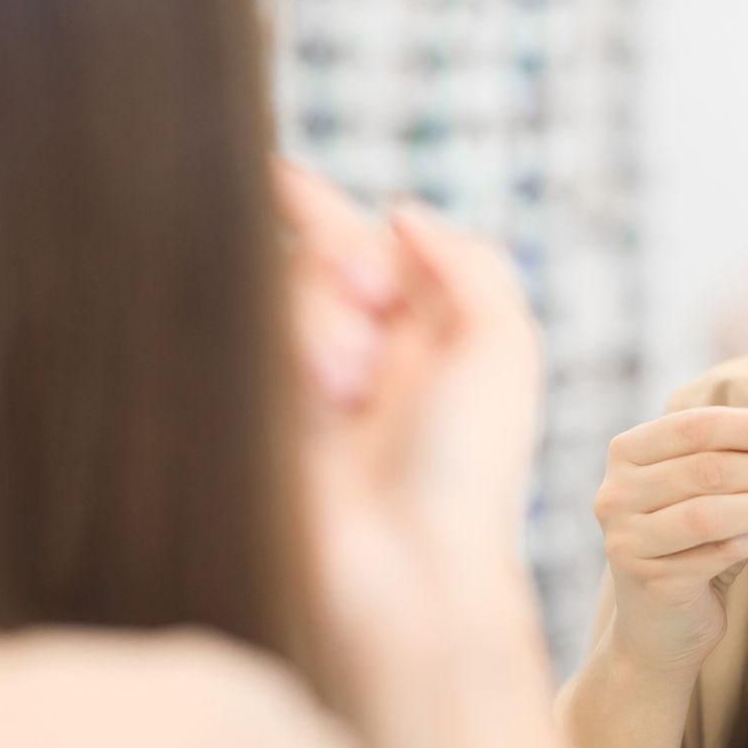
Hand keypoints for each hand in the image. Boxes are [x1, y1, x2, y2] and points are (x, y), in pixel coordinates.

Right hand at [277, 161, 541, 669]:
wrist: (406, 572)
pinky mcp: (261, 419)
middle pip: (317, 259)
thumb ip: (467, 260)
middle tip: (368, 298)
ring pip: (279, 298)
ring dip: (321, 320)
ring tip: (349, 384)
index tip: (278, 176)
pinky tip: (322, 394)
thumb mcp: (504, 344)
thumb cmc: (469, 466)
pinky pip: (243, 347)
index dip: (320, 209)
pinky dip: (290, 351)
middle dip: (339, 264)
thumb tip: (399, 211)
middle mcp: (366, 352)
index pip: (366, 247)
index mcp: (430, 331)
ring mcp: (309, 387)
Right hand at [594, 407, 747, 676]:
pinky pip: (722, 551)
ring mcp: (628, 539)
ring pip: (713, 512)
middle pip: (709, 468)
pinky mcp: (652, 581)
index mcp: (630, 452)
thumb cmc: (694, 544)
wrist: (659, 627)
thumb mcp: (722, 491)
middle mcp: (616, 492)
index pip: (699, 425)